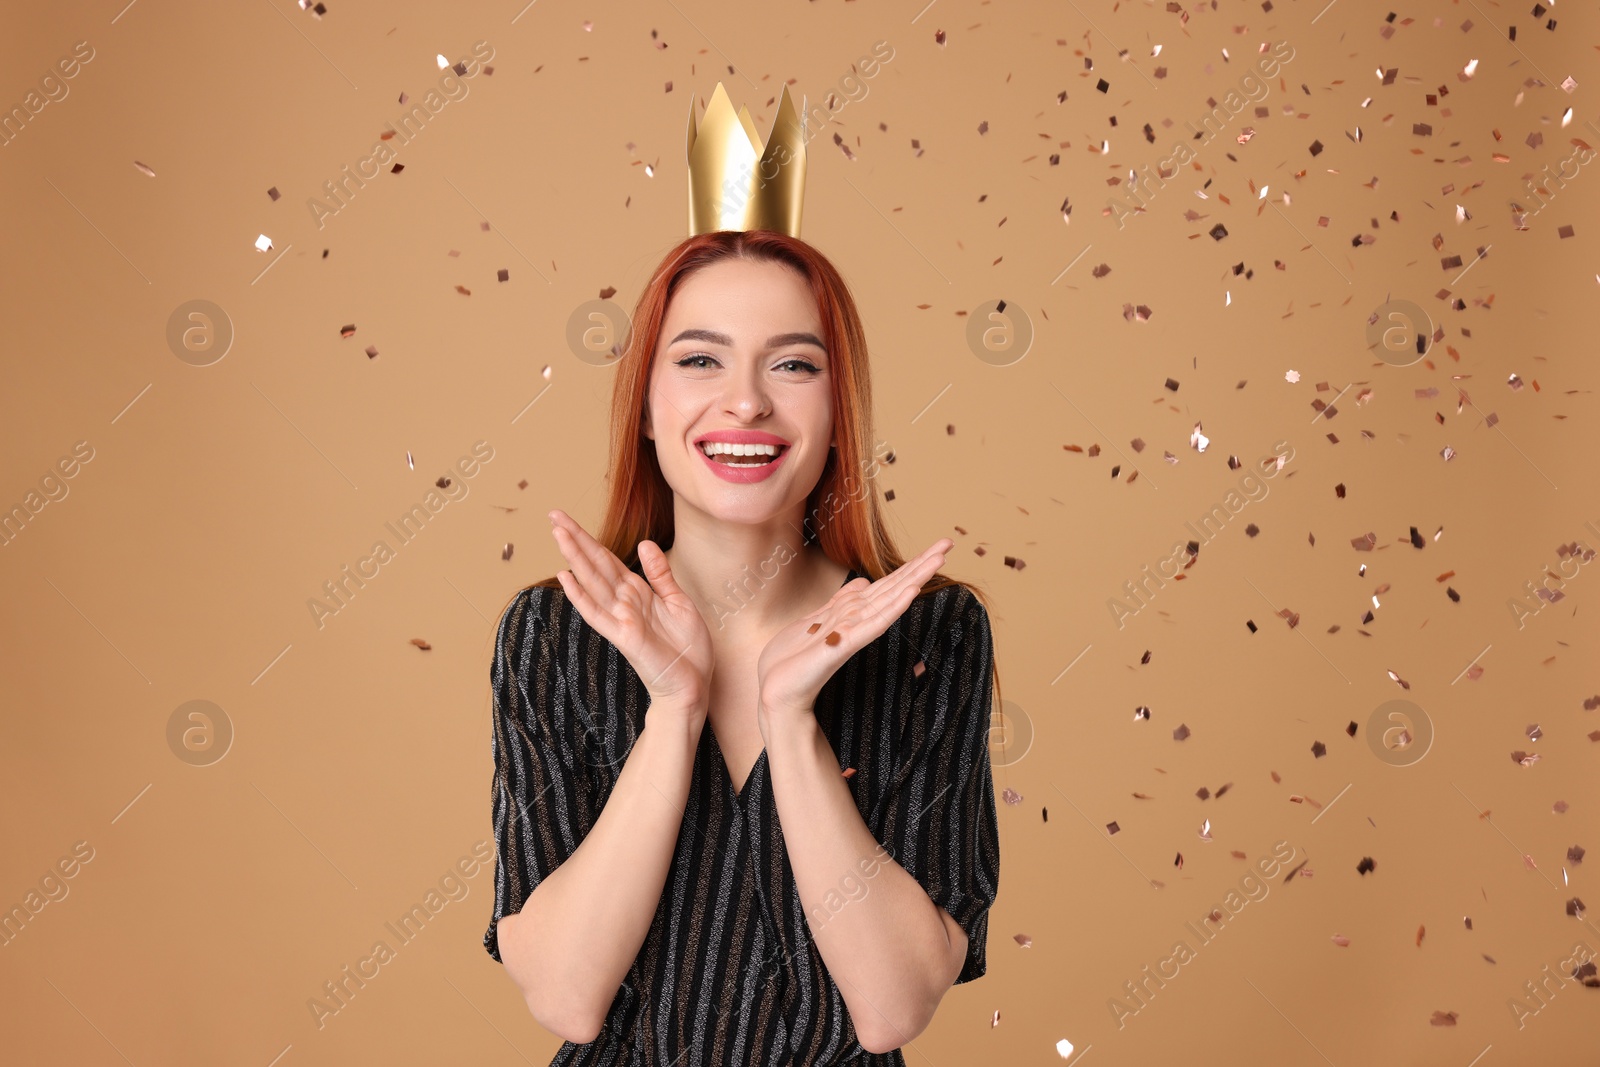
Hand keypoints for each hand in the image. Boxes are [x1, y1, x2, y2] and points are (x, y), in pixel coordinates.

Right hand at [548, 510, 712, 716]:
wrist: (694, 684)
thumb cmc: (687, 648)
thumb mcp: (679, 602)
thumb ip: (660, 574)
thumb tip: (644, 543)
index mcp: (638, 593)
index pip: (608, 560)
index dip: (589, 539)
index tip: (568, 520)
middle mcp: (625, 603)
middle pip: (595, 565)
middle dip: (576, 539)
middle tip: (553, 514)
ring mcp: (622, 619)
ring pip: (593, 582)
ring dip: (575, 558)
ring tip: (557, 533)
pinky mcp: (624, 636)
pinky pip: (598, 613)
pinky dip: (581, 596)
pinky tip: (565, 578)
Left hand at [755, 538, 953, 739]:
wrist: (776, 691)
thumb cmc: (792, 660)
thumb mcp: (815, 619)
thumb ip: (840, 602)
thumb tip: (862, 582)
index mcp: (851, 611)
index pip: (888, 583)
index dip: (911, 564)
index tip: (937, 545)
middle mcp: (856, 620)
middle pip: (895, 587)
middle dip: (921, 565)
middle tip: (948, 543)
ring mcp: (851, 632)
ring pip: (889, 600)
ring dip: (913, 578)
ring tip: (938, 559)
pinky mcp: (841, 646)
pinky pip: (871, 624)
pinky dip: (892, 608)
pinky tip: (910, 593)